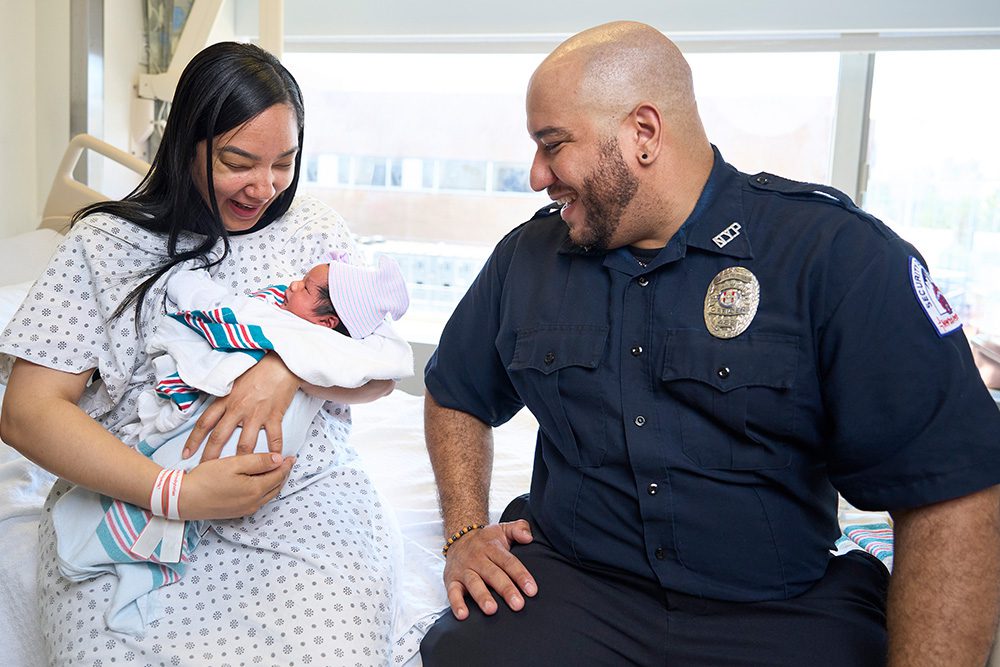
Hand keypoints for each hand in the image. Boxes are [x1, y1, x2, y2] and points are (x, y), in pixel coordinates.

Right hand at [178, 452, 295, 519]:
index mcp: (256, 490)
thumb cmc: (206, 479)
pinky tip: (260, 483)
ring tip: (276, 471)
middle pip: (276, 487)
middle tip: (287, 463)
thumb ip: (258, 461)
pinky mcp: (237, 513)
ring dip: (275, 483)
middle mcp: (254, 503)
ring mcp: (246, 510)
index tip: (292, 456)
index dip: (286, 465)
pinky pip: (258, 501)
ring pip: (268, 495)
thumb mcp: (233, 464)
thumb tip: (279, 459)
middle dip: (283, 474)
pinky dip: (265, 490)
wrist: (184, 499)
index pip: (279, 476)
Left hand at [183, 354, 299, 460]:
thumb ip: (225, 396)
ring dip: (241, 460)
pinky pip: (274, 437)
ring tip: (237, 474)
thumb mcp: (234, 380)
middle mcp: (238, 409)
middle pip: (219, 437)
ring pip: (244, 443)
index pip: (204, 422)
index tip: (186, 453)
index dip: (194, 439)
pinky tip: (275, 461)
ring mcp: (256, 413)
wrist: (280, 361)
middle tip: (205, 470)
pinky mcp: (274, 415)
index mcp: (226, 400)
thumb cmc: (258, 368)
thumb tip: (216, 410)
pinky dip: (275, 451)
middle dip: (210, 456)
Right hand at [443, 520, 536, 619]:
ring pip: (473, 583)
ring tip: (491, 610)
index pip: (509, 562)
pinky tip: (463, 615)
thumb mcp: (503, 529)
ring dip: (482, 597)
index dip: (521, 575)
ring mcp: (464, 569)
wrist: (459, 537)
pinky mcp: (451, 580)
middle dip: (506, 590)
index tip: (532, 590)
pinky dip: (456, 603)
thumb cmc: (486, 540)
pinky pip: (452, 592)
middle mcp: (478, 559)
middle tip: (518, 604)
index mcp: (492, 548)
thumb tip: (529, 537)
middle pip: (493, 574)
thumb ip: (519, 529)